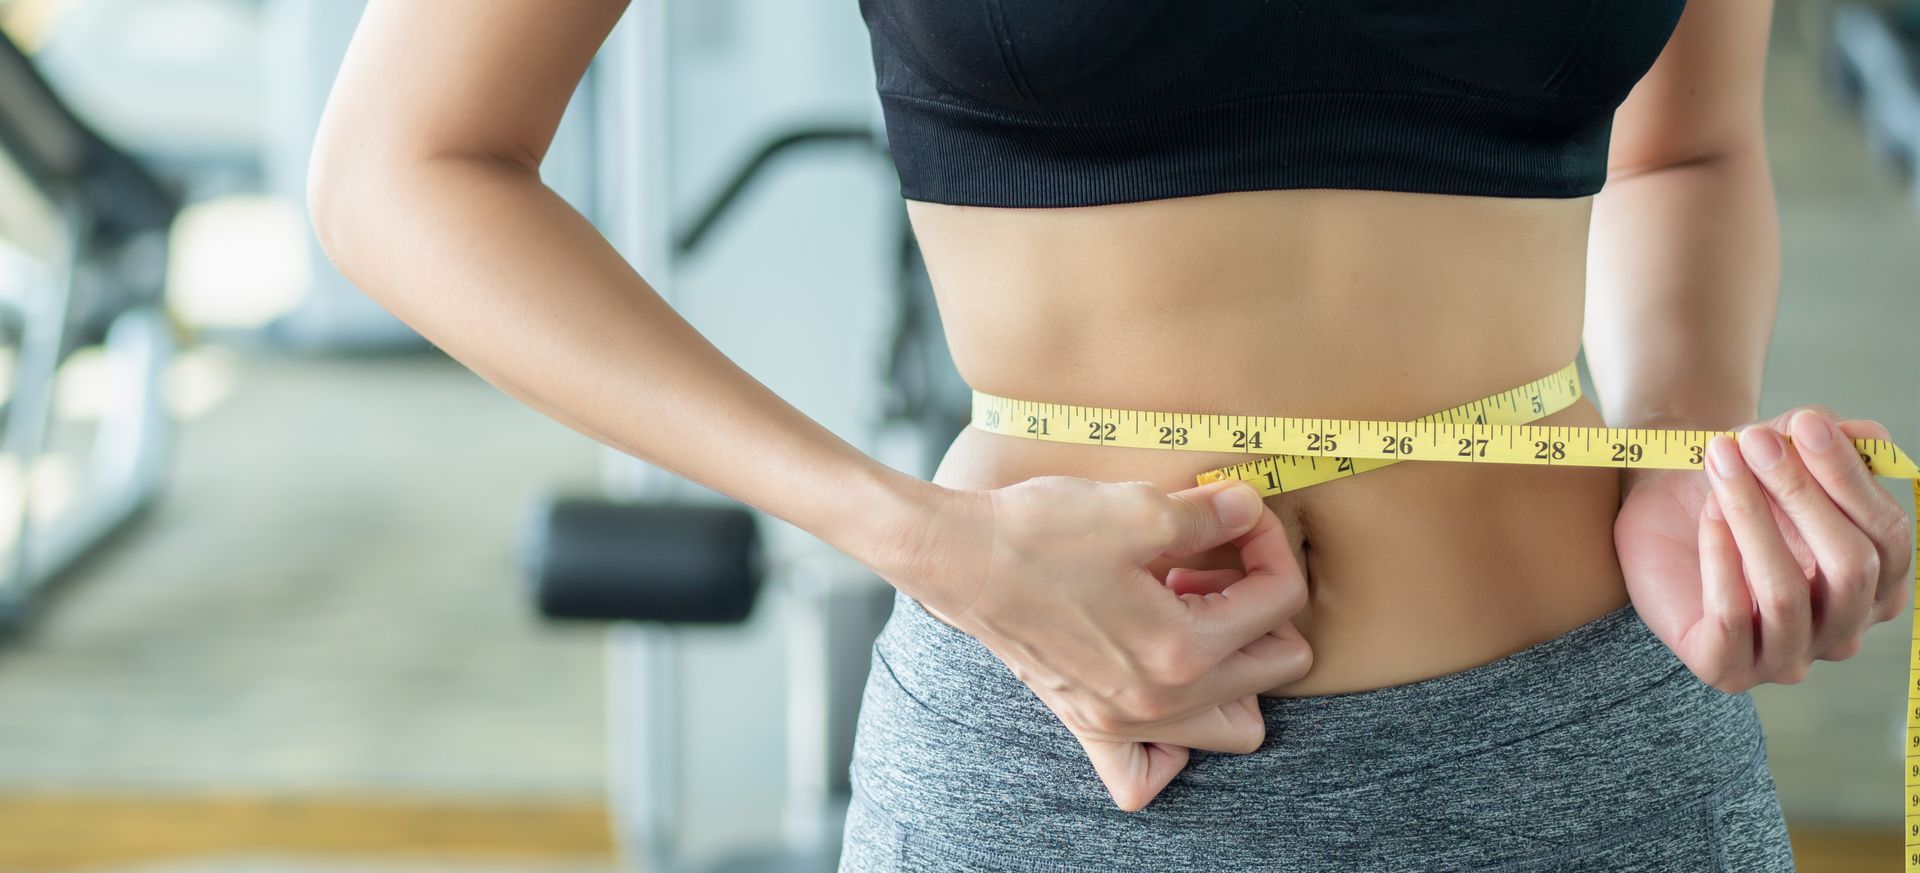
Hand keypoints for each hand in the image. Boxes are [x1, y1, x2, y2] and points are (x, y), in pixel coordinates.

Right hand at [875, 475, 1311, 811]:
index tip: (1238, 514)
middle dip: (1261, 605)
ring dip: (1236, 670)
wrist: (960, 556)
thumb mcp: (1140, 507)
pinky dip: (1172, 743)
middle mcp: (1162, 701)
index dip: (1270, 543)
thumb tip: (1252, 509)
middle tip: (1215, 563)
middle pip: (1276, 666)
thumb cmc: (1041, 532)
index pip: (1280, 601)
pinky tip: (1163, 685)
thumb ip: (1215, 514)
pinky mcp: (1089, 724)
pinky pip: (1148, 773)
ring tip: (1195, 617)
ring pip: (1234, 728)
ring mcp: (1125, 721)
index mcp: (1184, 648)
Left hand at [1615, 407, 1914, 691]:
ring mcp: (1787, 658)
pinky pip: (1734, 617)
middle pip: (1850, 567)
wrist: (1659, 509)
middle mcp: (1842, 631)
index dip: (1850, 478)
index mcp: (1875, 586)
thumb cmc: (1736, 486)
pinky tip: (1707, 513)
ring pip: (1787, 593)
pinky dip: (1721, 557)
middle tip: (1752, 439)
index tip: (1805, 422)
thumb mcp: (1783, 454)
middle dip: (1800, 494)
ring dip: (1752, 517)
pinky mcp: (1727, 669)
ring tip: (1720, 461)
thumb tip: (1868, 437)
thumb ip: (1830, 443)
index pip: (1890, 539)